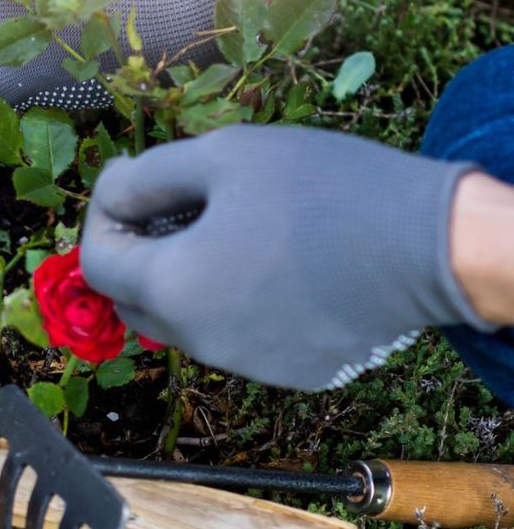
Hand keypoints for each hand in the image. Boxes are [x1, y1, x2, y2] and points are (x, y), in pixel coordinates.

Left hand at [79, 124, 495, 390]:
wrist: (432, 245)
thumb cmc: (321, 188)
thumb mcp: (220, 155)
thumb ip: (145, 177)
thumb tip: (110, 194)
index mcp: (172, 288)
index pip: (97, 264)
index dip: (101, 219)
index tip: (127, 185)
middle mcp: (199, 341)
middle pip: (133, 300)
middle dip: (136, 253)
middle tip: (172, 205)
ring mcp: (247, 365)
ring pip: (185, 321)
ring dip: (185, 278)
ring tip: (229, 228)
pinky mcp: (292, 373)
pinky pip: (237, 337)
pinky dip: (234, 303)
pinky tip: (274, 264)